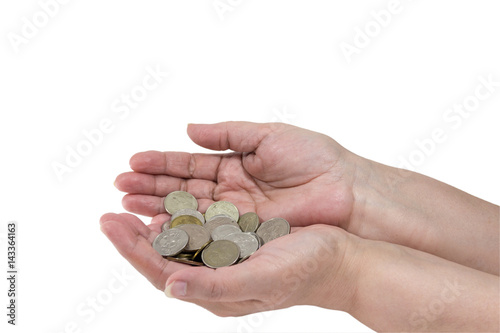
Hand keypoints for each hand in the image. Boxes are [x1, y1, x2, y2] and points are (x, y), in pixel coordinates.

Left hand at [99, 211, 356, 315]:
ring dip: (154, 218)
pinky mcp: (237, 237)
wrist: (339, 258)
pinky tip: (170, 202)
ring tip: (132, 199)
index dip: (134, 248)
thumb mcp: (263, 281)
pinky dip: (181, 212)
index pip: (162, 270)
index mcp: (216, 290)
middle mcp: (215, 274)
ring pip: (179, 237)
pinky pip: (200, 224)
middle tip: (111, 211)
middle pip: (163, 255)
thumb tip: (170, 287)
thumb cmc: (307, 272)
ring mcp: (225, 255)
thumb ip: (216, 286)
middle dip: (134, 234)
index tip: (111, 222)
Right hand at [114, 121, 357, 227]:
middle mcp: (230, 192)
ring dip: (159, 209)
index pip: (189, 165)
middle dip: (151, 187)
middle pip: (183, 190)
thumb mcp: (267, 136)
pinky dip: (184, 230)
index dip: (161, 163)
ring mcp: (236, 215)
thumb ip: (228, 133)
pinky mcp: (245, 235)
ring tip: (129, 206)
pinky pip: (209, 233)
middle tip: (120, 187)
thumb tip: (188, 129)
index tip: (133, 161)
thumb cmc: (314, 158)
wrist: (347, 191)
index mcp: (234, 165)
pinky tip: (159, 227)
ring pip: (190, 213)